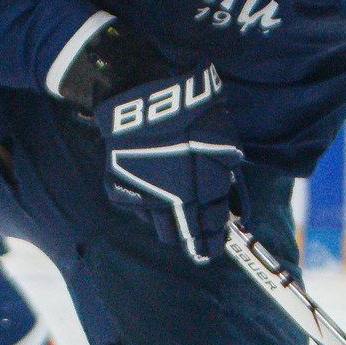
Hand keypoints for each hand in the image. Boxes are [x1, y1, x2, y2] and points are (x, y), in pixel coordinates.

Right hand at [94, 64, 240, 264]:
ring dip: (172, 223)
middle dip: (193, 238)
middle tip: (199, 235)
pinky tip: (152, 186)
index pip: (211, 230)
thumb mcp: (224, 141)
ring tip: (176, 208)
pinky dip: (148, 204)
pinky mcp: (120, 191)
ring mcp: (144, 198)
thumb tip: (225, 195)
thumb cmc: (192, 115)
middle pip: (183, 238)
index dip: (215, 240)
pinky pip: (139, 210)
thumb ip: (225, 173)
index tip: (216, 244)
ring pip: (161, 228)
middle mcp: (171, 203)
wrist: (145, 100)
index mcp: (200, 193)